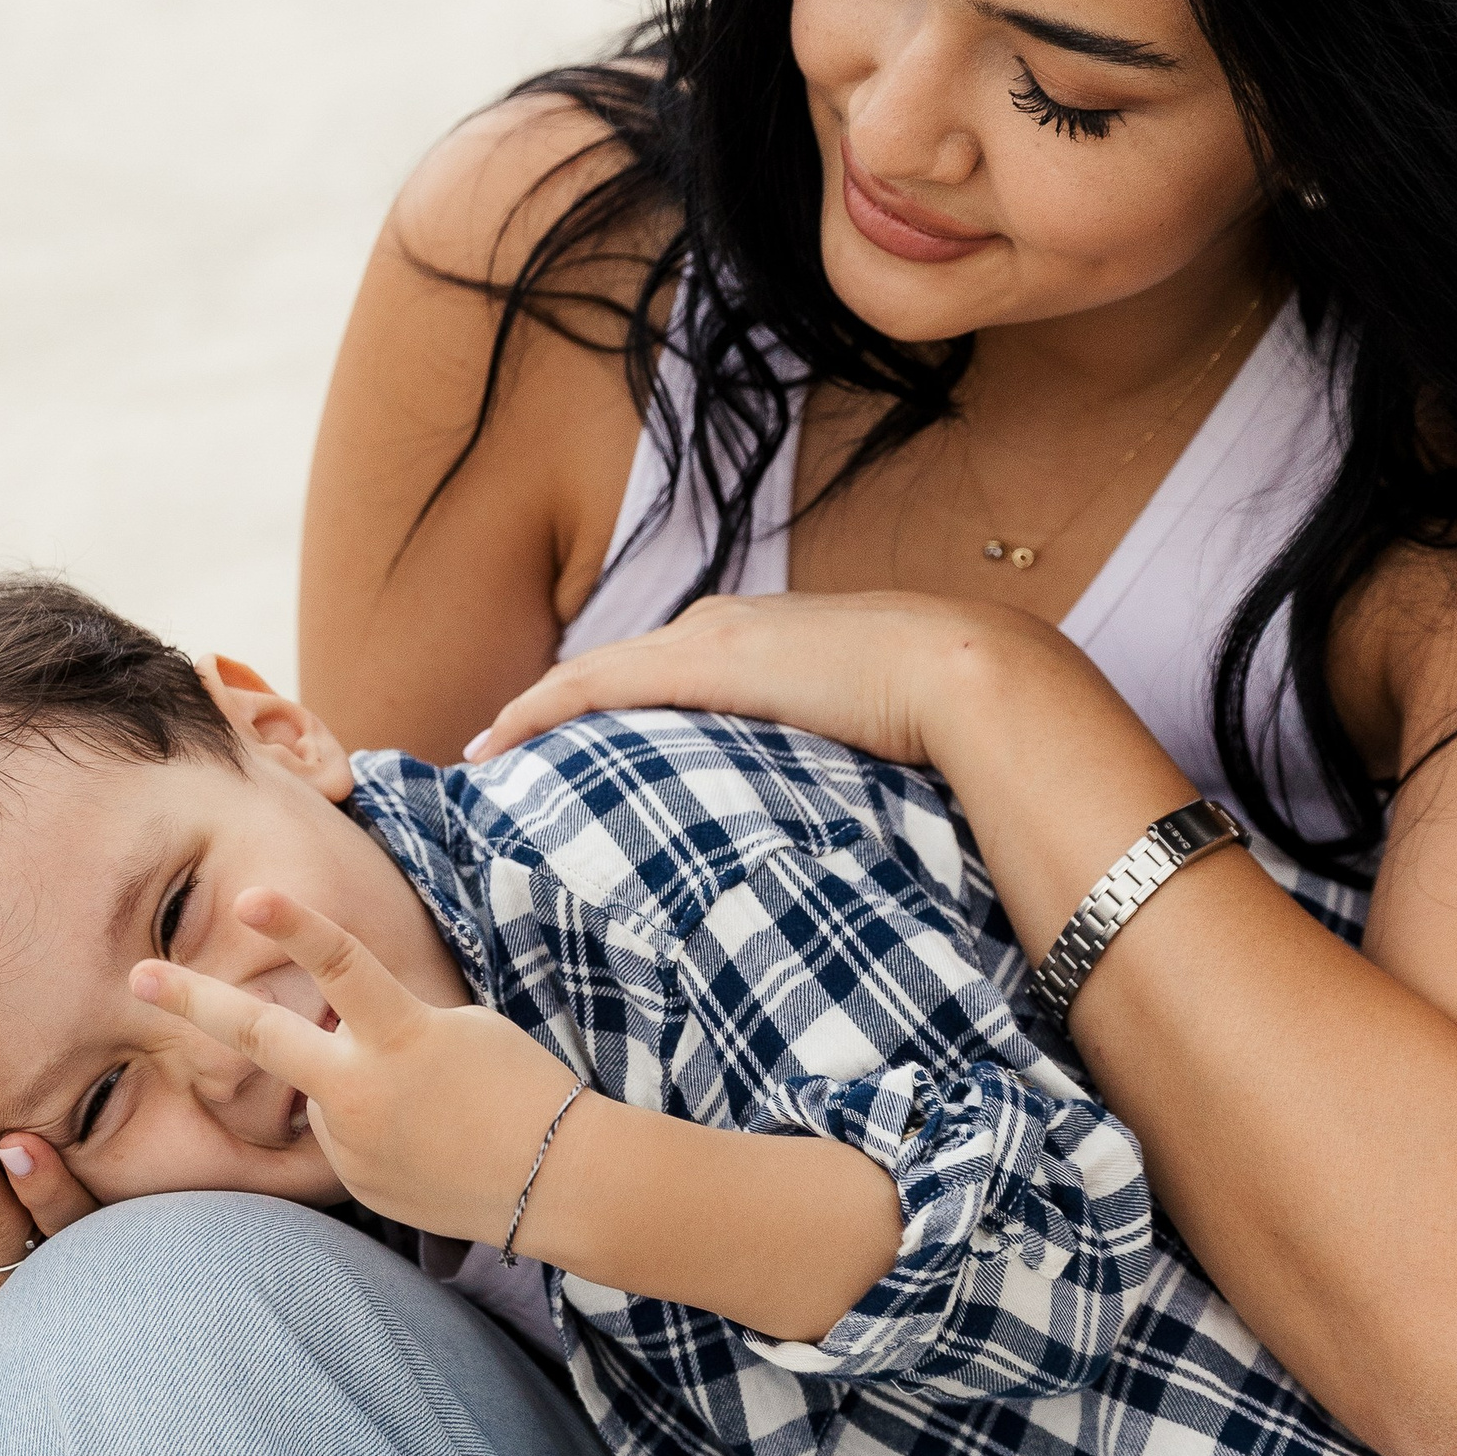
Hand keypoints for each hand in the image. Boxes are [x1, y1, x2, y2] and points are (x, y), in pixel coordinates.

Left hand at [133, 888, 583, 1242]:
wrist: (559, 1182)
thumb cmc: (522, 1086)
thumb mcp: (457, 1028)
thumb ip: (383, 1023)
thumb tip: (326, 1035)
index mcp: (400, 1038)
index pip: (340, 965)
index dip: (294, 924)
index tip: (246, 894)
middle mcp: (362, 1092)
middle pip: (262, 1036)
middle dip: (192, 1002)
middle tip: (136, 975)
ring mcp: (351, 1144)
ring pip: (321, 1094)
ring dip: (352, 1086)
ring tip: (432, 1110)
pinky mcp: (355, 1184)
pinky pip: (344, 1139)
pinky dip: (374, 1130)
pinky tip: (428, 1145)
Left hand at [464, 588, 1064, 772]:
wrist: (967, 675)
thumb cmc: (947, 721)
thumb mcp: (883, 741)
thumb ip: (851, 766)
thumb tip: (861, 829)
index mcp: (769, 642)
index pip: (672, 671)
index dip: (619, 708)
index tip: (580, 748)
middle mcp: (726, 626)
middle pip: (620, 668)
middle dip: (562, 708)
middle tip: (507, 753)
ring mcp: (708, 639)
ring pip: (593, 673)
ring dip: (538, 712)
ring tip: (489, 752)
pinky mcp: (695, 664)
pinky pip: (588, 685)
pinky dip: (537, 709)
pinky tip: (496, 742)